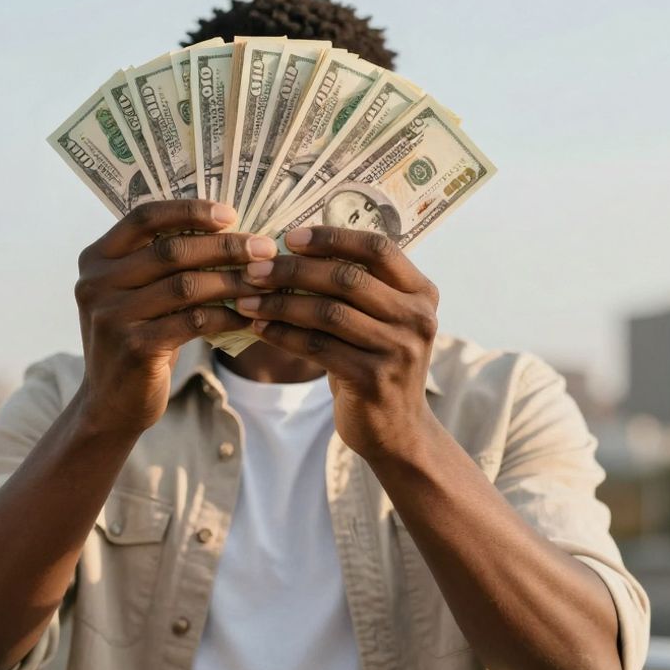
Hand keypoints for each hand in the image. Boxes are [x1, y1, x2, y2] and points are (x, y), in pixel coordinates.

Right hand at [74, 200, 275, 432]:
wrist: (112, 403)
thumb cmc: (138, 337)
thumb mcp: (138, 294)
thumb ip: (162, 262)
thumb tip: (228, 228)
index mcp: (97, 258)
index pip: (144, 217)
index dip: (189, 210)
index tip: (231, 214)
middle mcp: (96, 283)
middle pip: (171, 250)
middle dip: (225, 247)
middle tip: (264, 249)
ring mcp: (112, 316)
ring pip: (186, 285)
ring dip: (232, 280)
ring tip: (264, 280)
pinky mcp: (134, 347)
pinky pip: (193, 321)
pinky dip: (226, 315)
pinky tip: (248, 315)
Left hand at [235, 227, 439, 458]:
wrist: (398, 431)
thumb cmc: (377, 363)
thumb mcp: (381, 320)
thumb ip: (356, 287)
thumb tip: (291, 248)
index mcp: (421, 292)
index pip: (377, 248)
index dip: (332, 238)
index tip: (289, 238)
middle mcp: (417, 318)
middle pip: (347, 278)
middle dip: (293, 270)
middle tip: (254, 270)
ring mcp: (398, 350)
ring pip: (327, 312)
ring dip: (280, 303)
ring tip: (247, 299)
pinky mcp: (373, 379)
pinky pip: (317, 346)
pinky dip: (282, 334)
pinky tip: (259, 327)